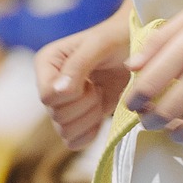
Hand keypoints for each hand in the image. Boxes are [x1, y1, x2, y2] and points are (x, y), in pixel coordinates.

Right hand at [37, 7, 132, 148]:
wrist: (136, 50)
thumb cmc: (118, 40)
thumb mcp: (99, 45)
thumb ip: (77, 66)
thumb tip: (58, 91)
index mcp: (46, 63)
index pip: (47, 96)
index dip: (71, 95)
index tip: (90, 81)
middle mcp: (49, 84)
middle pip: (57, 116)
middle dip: (85, 106)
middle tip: (99, 87)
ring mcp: (62, 104)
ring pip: (65, 131)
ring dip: (90, 117)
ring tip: (100, 96)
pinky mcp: (75, 119)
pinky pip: (73, 141)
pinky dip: (90, 132)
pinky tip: (100, 113)